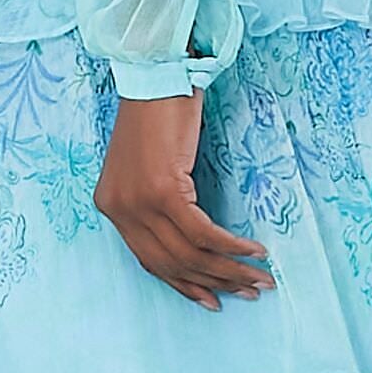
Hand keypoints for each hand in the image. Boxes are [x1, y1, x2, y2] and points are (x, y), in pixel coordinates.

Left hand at [96, 93, 272, 309]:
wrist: (157, 73)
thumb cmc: (159, 112)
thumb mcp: (149, 166)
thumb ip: (159, 203)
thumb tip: (193, 239)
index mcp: (112, 206)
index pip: (150, 261)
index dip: (185, 284)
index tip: (213, 299)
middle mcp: (119, 209)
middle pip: (173, 263)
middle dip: (216, 282)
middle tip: (250, 292)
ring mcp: (138, 202)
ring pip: (190, 253)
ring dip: (230, 270)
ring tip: (260, 280)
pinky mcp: (163, 190)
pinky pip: (203, 231)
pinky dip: (232, 246)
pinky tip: (254, 251)